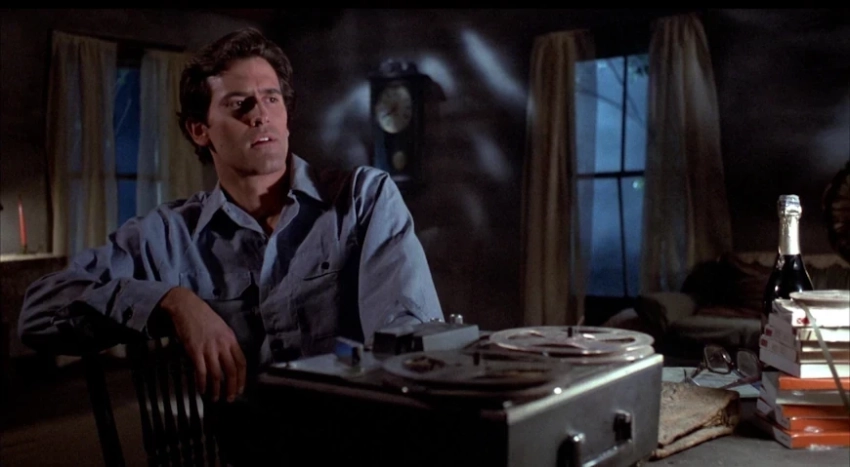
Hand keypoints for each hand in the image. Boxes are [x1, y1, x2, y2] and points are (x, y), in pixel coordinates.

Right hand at [158, 287, 246, 401]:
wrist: (186, 306)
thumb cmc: (203, 316)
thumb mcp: (221, 328)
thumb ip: (225, 343)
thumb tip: (227, 360)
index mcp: (231, 338)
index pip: (241, 362)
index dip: (242, 378)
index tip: (240, 388)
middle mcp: (222, 344)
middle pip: (231, 370)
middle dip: (232, 387)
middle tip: (230, 398)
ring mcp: (208, 348)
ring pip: (216, 373)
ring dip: (217, 388)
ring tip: (215, 398)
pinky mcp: (194, 350)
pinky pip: (201, 371)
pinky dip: (202, 383)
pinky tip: (202, 390)